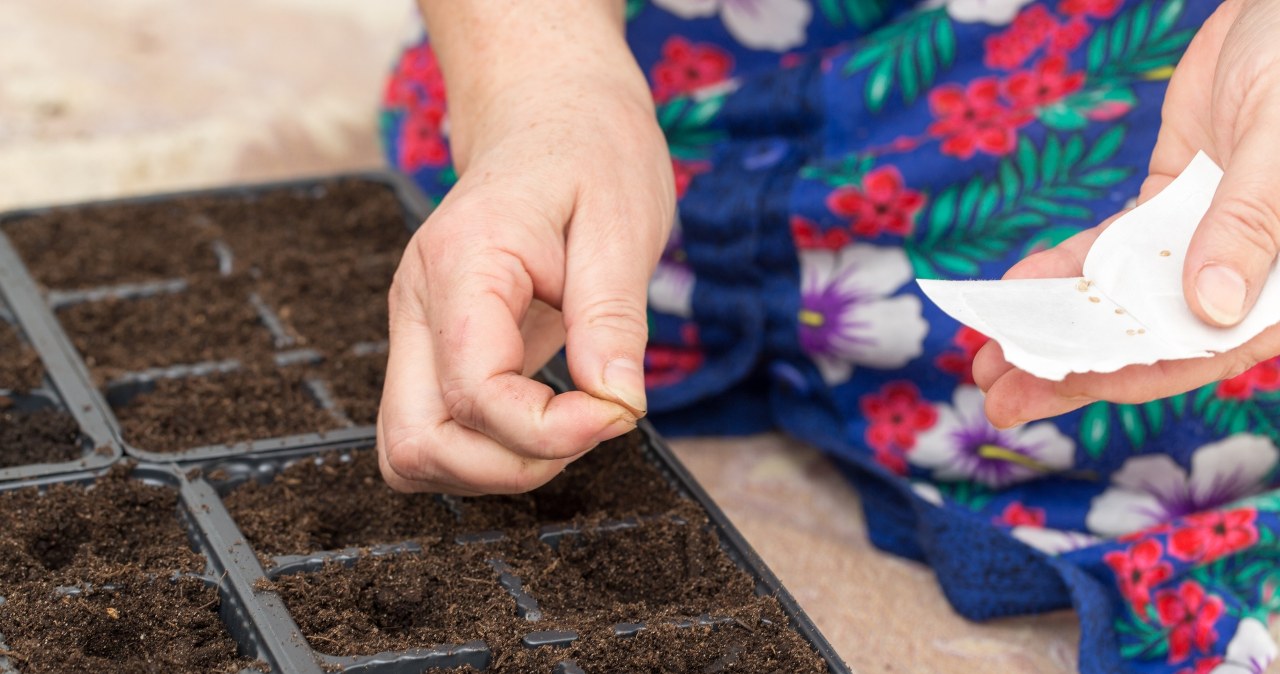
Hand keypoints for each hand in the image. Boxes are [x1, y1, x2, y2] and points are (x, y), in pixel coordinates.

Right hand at [377, 1, 674, 493]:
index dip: (548, 431)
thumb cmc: (588, 152)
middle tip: (586, 428)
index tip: (616, 413)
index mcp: (462, 264)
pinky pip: (432, 430)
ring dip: (493, 467)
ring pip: (410, 451)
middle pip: (416, 442)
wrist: (550, 112)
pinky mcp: (430, 346)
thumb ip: (612, 320)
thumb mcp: (620, 223)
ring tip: (568, 423)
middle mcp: (418, 302)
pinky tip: (540, 420)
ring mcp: (416, 327)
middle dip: (509, 467)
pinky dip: (483, 450)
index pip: (476, 393)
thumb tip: (616, 405)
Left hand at [975, 0, 1279, 427]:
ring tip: (988, 361)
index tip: (1056, 387)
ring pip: (1122, 299)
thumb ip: (1251, 223)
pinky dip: (1065, 268)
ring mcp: (1203, 239)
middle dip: (1071, 371)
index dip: (1127, 376)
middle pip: (1149, 339)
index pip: (1203, 350)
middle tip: (999, 401)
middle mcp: (1246, 272)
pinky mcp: (1172, 205)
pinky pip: (1111, 248)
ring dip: (1056, 329)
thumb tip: (1213, 308)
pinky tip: (1018, 288)